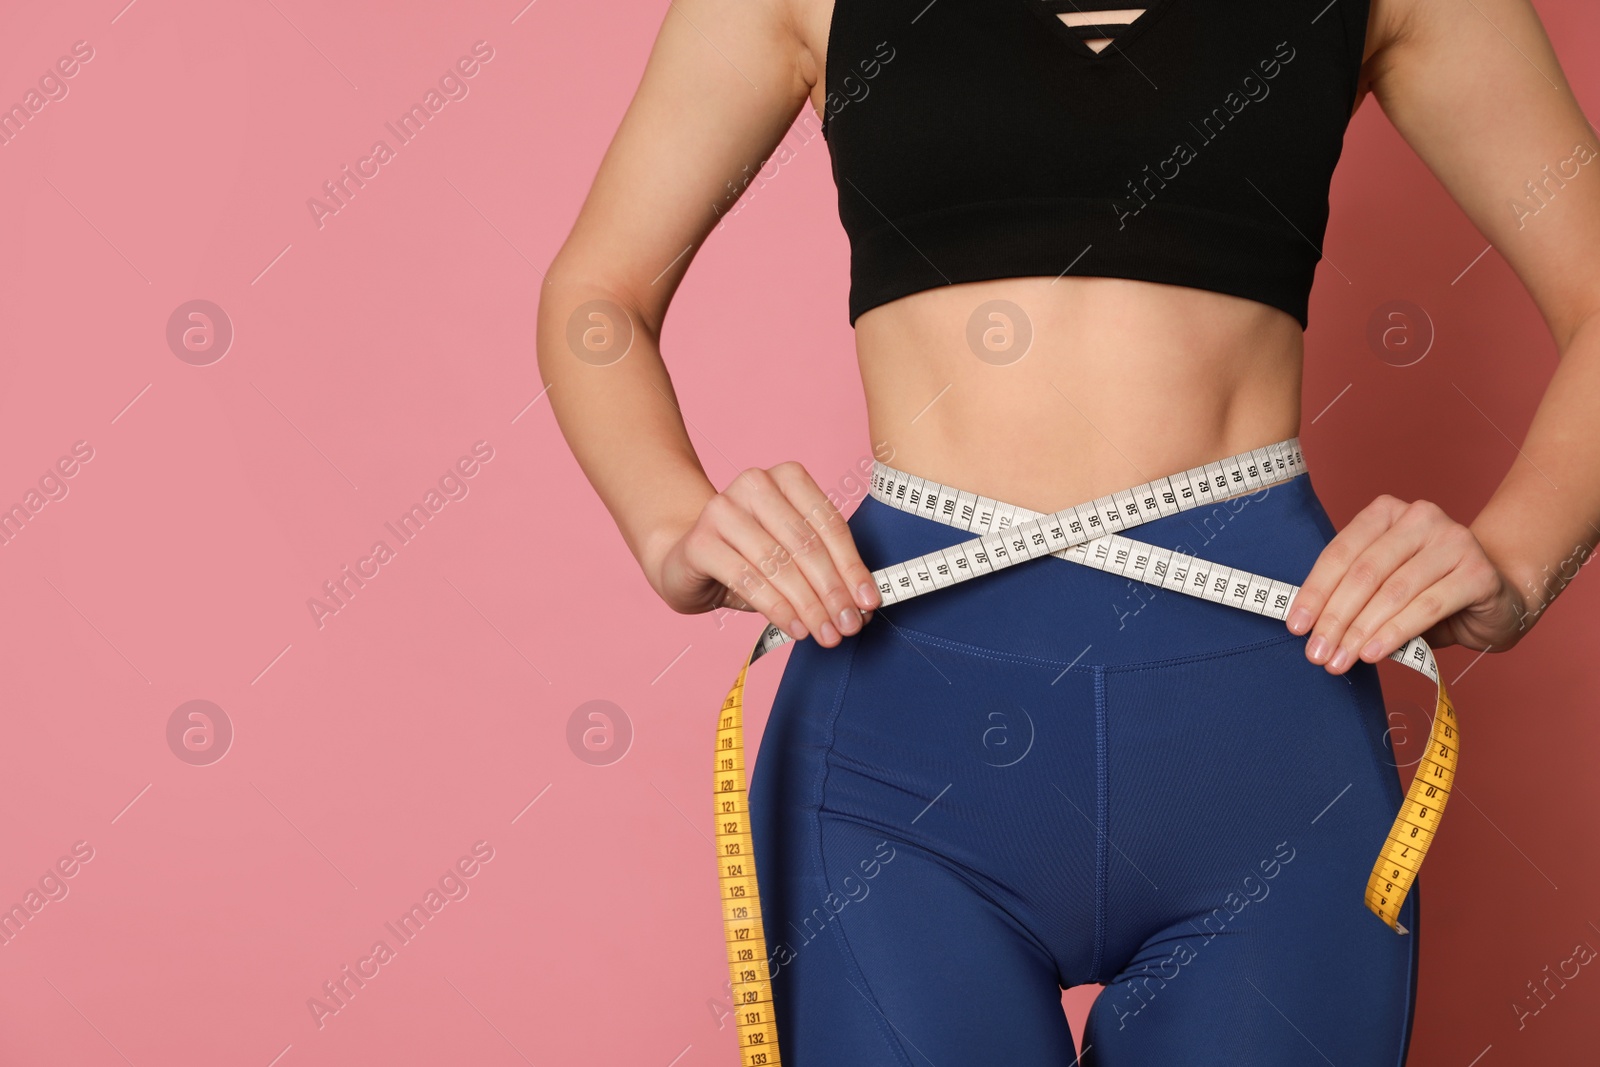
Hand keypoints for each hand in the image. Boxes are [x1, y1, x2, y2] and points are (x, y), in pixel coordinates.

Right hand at [650, 462, 880, 647]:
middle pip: (806, 544)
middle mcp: (754, 484)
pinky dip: (777, 608)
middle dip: (833, 591)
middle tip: (849, 625)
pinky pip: (748, 579)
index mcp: (787, 478)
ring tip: (825, 633)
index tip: (869, 602)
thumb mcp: (793, 555)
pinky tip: (795, 627)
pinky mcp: (700, 541)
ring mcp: (723, 509)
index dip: (853, 567)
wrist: (686, 560)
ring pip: (779, 564)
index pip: (829, 524)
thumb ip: (828, 570)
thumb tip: (865, 604)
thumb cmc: (750, 557)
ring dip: (808, 605)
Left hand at [1285, 495, 1529, 673]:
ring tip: (1341, 660)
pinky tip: (1373, 652)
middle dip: (1335, 617)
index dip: (1315, 592)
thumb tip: (1308, 626)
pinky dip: (1395, 632)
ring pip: (1393, 591)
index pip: (1341, 553)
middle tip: (1317, 653)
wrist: (1497, 597)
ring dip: (1361, 631)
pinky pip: (1427, 606)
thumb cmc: (1430, 591)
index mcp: (1387, 513)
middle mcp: (1420, 517)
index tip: (1295, 626)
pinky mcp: (1478, 571)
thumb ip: (1351, 593)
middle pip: (1364, 572)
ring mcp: (1453, 540)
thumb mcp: (1383, 586)